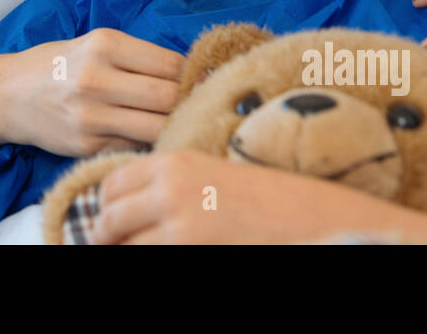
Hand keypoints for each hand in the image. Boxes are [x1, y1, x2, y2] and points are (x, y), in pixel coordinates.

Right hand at [0, 28, 184, 156]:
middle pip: (168, 97)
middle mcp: (97, 78)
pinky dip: (145, 141)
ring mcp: (91, 116)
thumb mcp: (94, 44)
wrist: (9, 95)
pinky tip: (144, 134)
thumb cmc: (58, 65)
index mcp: (105, 45)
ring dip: (171, 125)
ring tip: (174, 121)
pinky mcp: (86, 145)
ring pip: (156, 126)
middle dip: (186, 102)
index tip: (196, 81)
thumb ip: (137, 58)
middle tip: (191, 104)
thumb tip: (190, 75)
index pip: (170, 64)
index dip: (191, 75)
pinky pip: (134, 145)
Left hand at [90, 149, 426, 243]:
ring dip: (132, 253)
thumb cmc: (272, 202)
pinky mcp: (189, 252)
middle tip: (125, 248)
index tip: (115, 226)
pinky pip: (149, 261)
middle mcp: (169, 189)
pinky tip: (178, 257)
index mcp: (175, 162)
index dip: (108, 210)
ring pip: (124, 248)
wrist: (317, 221)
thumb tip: (132, 209)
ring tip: (155, 251)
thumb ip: (174, 186)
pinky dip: (152, 263)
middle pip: (108, 220)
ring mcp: (178, 225)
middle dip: (111, 239)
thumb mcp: (216, 178)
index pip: (110, 185)